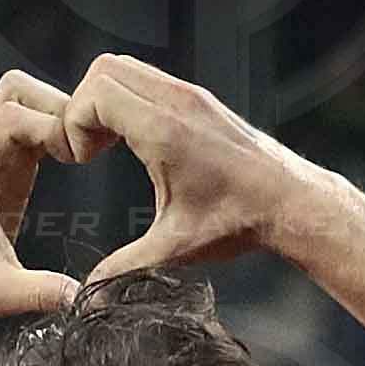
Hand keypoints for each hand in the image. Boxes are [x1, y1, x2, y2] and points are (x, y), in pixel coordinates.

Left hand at [0, 70, 88, 326]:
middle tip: (84, 149)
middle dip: (56, 107)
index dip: (50, 126)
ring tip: (81, 151)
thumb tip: (80, 296)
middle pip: (16, 90)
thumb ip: (38, 292)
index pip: (10, 117)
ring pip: (24, 95)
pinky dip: (57, 126)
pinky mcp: (6, 157)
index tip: (78, 158)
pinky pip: (32, 118)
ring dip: (57, 111)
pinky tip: (76, 158)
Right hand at [64, 52, 321, 285]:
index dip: (74, 125)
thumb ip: (124, 268)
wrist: (290, 201)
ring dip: (104, 101)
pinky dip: (128, 101)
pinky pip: (147, 79)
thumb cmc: (238, 221)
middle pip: (103, 70)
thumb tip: (89, 297)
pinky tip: (134, 143)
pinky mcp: (198, 99)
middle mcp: (176, 101)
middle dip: (82, 108)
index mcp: (164, 130)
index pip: (95, 94)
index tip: (81, 162)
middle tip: (88, 151)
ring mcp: (189, 94)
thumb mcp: (174, 249)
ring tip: (106, 146)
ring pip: (124, 68)